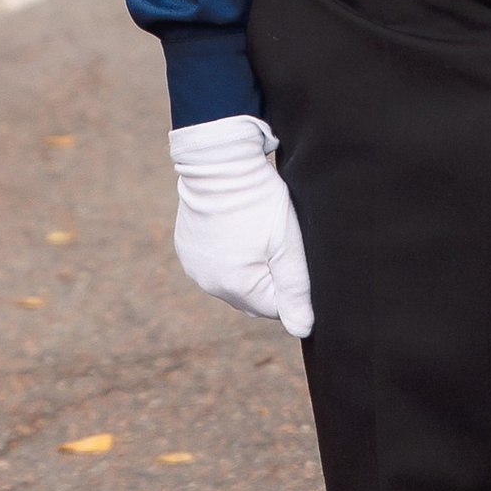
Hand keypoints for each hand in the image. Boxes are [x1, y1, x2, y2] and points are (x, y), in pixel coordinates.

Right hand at [169, 115, 314, 337]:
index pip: (277, 308)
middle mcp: (209, 284)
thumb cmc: (260, 200)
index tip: (290, 252)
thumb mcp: (288, 244)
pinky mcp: (187, 250)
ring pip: (235, 282)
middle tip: (276, 240)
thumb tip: (303, 328)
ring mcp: (195, 267)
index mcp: (236, 287)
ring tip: (255, 231)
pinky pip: (216, 266)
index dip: (290, 284)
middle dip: (270, 278)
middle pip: (254, 298)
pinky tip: (237, 229)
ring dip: (249, 269)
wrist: (219, 161)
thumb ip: (296, 290)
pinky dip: (230, 256)